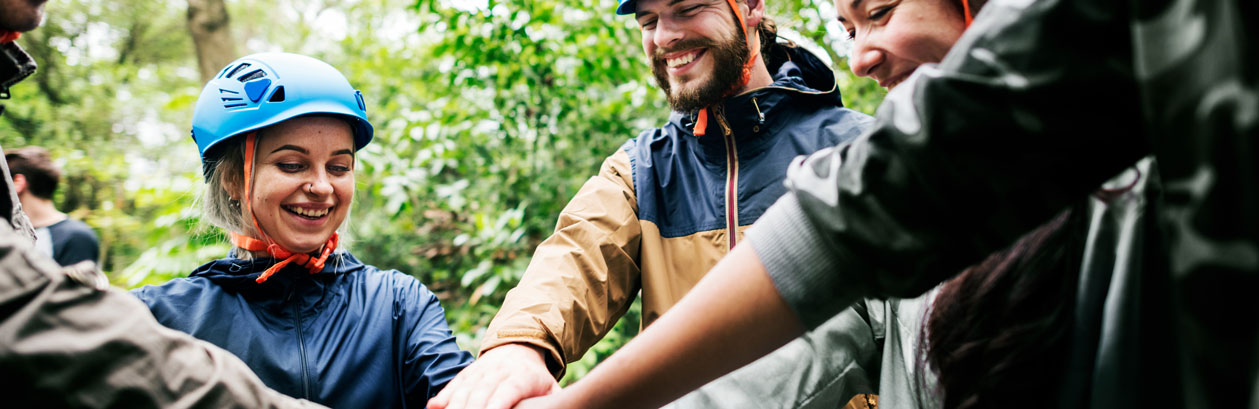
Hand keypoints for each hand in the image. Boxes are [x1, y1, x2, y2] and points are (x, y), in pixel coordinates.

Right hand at [428, 343, 560, 408]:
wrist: (521, 345)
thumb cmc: (538, 377)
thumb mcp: (551, 388)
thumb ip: (552, 403)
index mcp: (521, 376)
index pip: (506, 392)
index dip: (496, 405)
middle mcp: (498, 371)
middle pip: (481, 393)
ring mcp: (481, 370)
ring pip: (464, 388)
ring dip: (454, 406)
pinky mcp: (468, 372)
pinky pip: (453, 384)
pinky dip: (442, 397)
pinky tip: (432, 408)